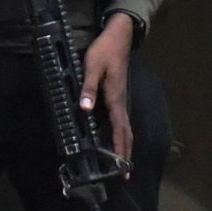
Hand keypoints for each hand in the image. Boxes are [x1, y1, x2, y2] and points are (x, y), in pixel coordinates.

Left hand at [80, 13, 137, 163]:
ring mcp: (121, 98)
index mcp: (115, 98)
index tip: (122, 166)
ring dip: (124, 145)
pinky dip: (121, 133)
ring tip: (122, 162)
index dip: (120, 148)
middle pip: (126, 132)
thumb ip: (89, 88)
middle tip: (125, 174)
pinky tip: (116, 138)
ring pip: (125, 127)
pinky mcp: (118, 95)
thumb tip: (85, 108)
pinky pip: (122, 119)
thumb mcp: (92, 67)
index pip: (119, 129)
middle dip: (125, 153)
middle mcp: (121, 101)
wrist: (118, 36)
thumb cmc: (104, 51)